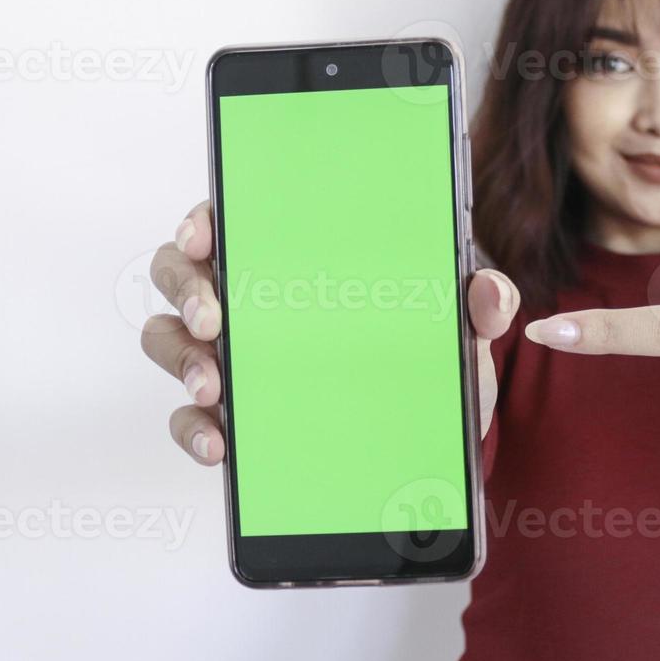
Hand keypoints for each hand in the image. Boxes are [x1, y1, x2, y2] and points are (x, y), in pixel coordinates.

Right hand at [139, 201, 521, 464]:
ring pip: (170, 339)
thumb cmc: (429, 356)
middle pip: (182, 272)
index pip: (233, 216)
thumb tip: (490, 293)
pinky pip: (189, 415)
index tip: (204, 233)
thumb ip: (480, 303)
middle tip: (213, 319)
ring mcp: (234, 354)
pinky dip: (194, 427)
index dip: (205, 217)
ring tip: (212, 387)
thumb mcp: (460, 328)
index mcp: (294, 254)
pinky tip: (219, 444)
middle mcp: (249, 296)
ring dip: (183, 360)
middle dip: (188, 290)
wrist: (431, 435)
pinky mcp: (233, 412)